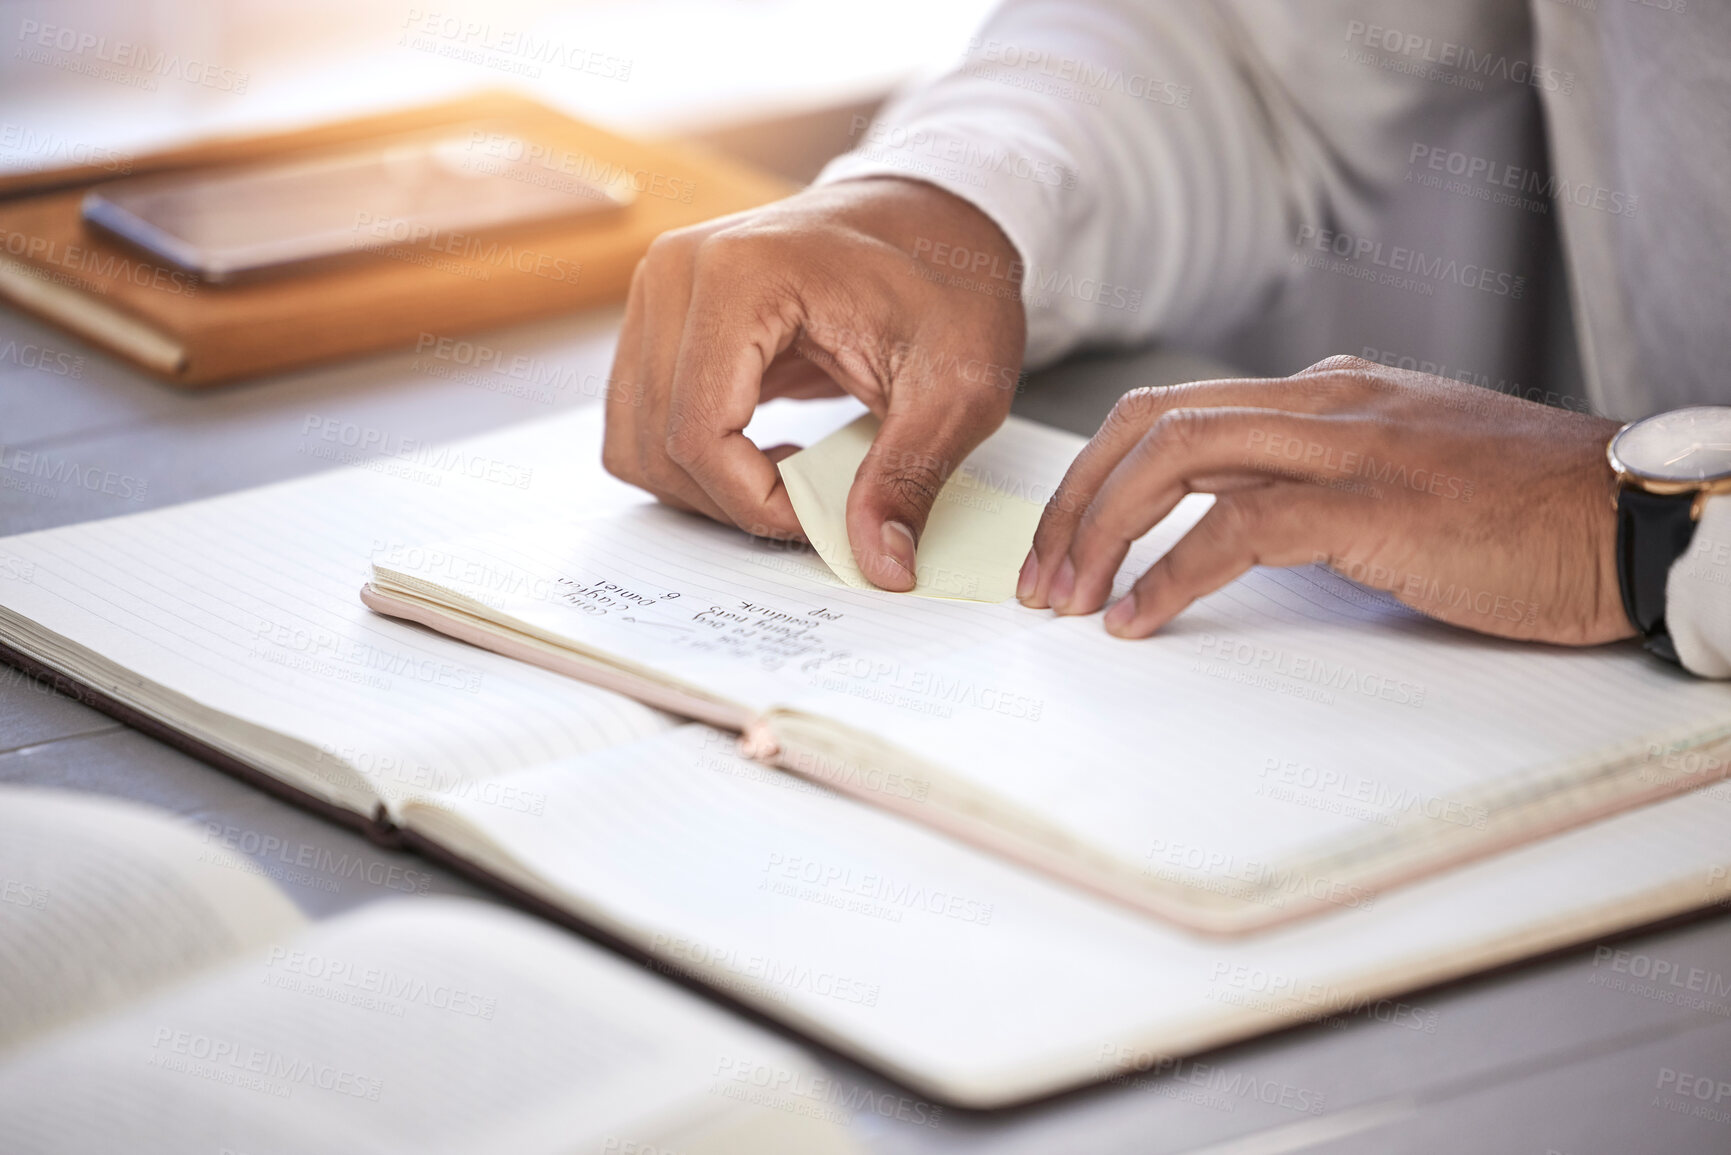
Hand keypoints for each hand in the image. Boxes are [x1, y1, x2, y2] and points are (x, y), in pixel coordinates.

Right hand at [602, 177, 1025, 590]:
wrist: (936, 218)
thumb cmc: (950, 284)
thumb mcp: (958, 386)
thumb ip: (911, 476)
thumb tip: (881, 565)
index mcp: (742, 273)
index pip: (699, 432)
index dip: (757, 502)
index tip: (827, 518)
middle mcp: (678, 272)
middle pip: (657, 444)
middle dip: (735, 502)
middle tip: (817, 509)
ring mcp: (659, 292)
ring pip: (635, 442)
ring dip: (707, 489)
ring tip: (791, 480)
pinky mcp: (659, 319)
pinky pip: (641, 423)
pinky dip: (693, 464)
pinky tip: (762, 456)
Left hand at [1017, 356, 1634, 645]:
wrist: (1633, 521)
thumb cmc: (1520, 517)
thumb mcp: (1393, 485)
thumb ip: (1306, 490)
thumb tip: (1212, 529)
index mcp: (1325, 395)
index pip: (1173, 414)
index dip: (1096, 478)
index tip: (1061, 547)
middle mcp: (1324, 402)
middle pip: (1152, 423)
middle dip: (1074, 500)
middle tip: (1039, 580)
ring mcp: (1349, 444)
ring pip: (1178, 456)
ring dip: (1101, 530)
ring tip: (1066, 601)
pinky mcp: (1376, 503)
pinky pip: (1240, 528)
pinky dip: (1170, 574)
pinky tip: (1137, 620)